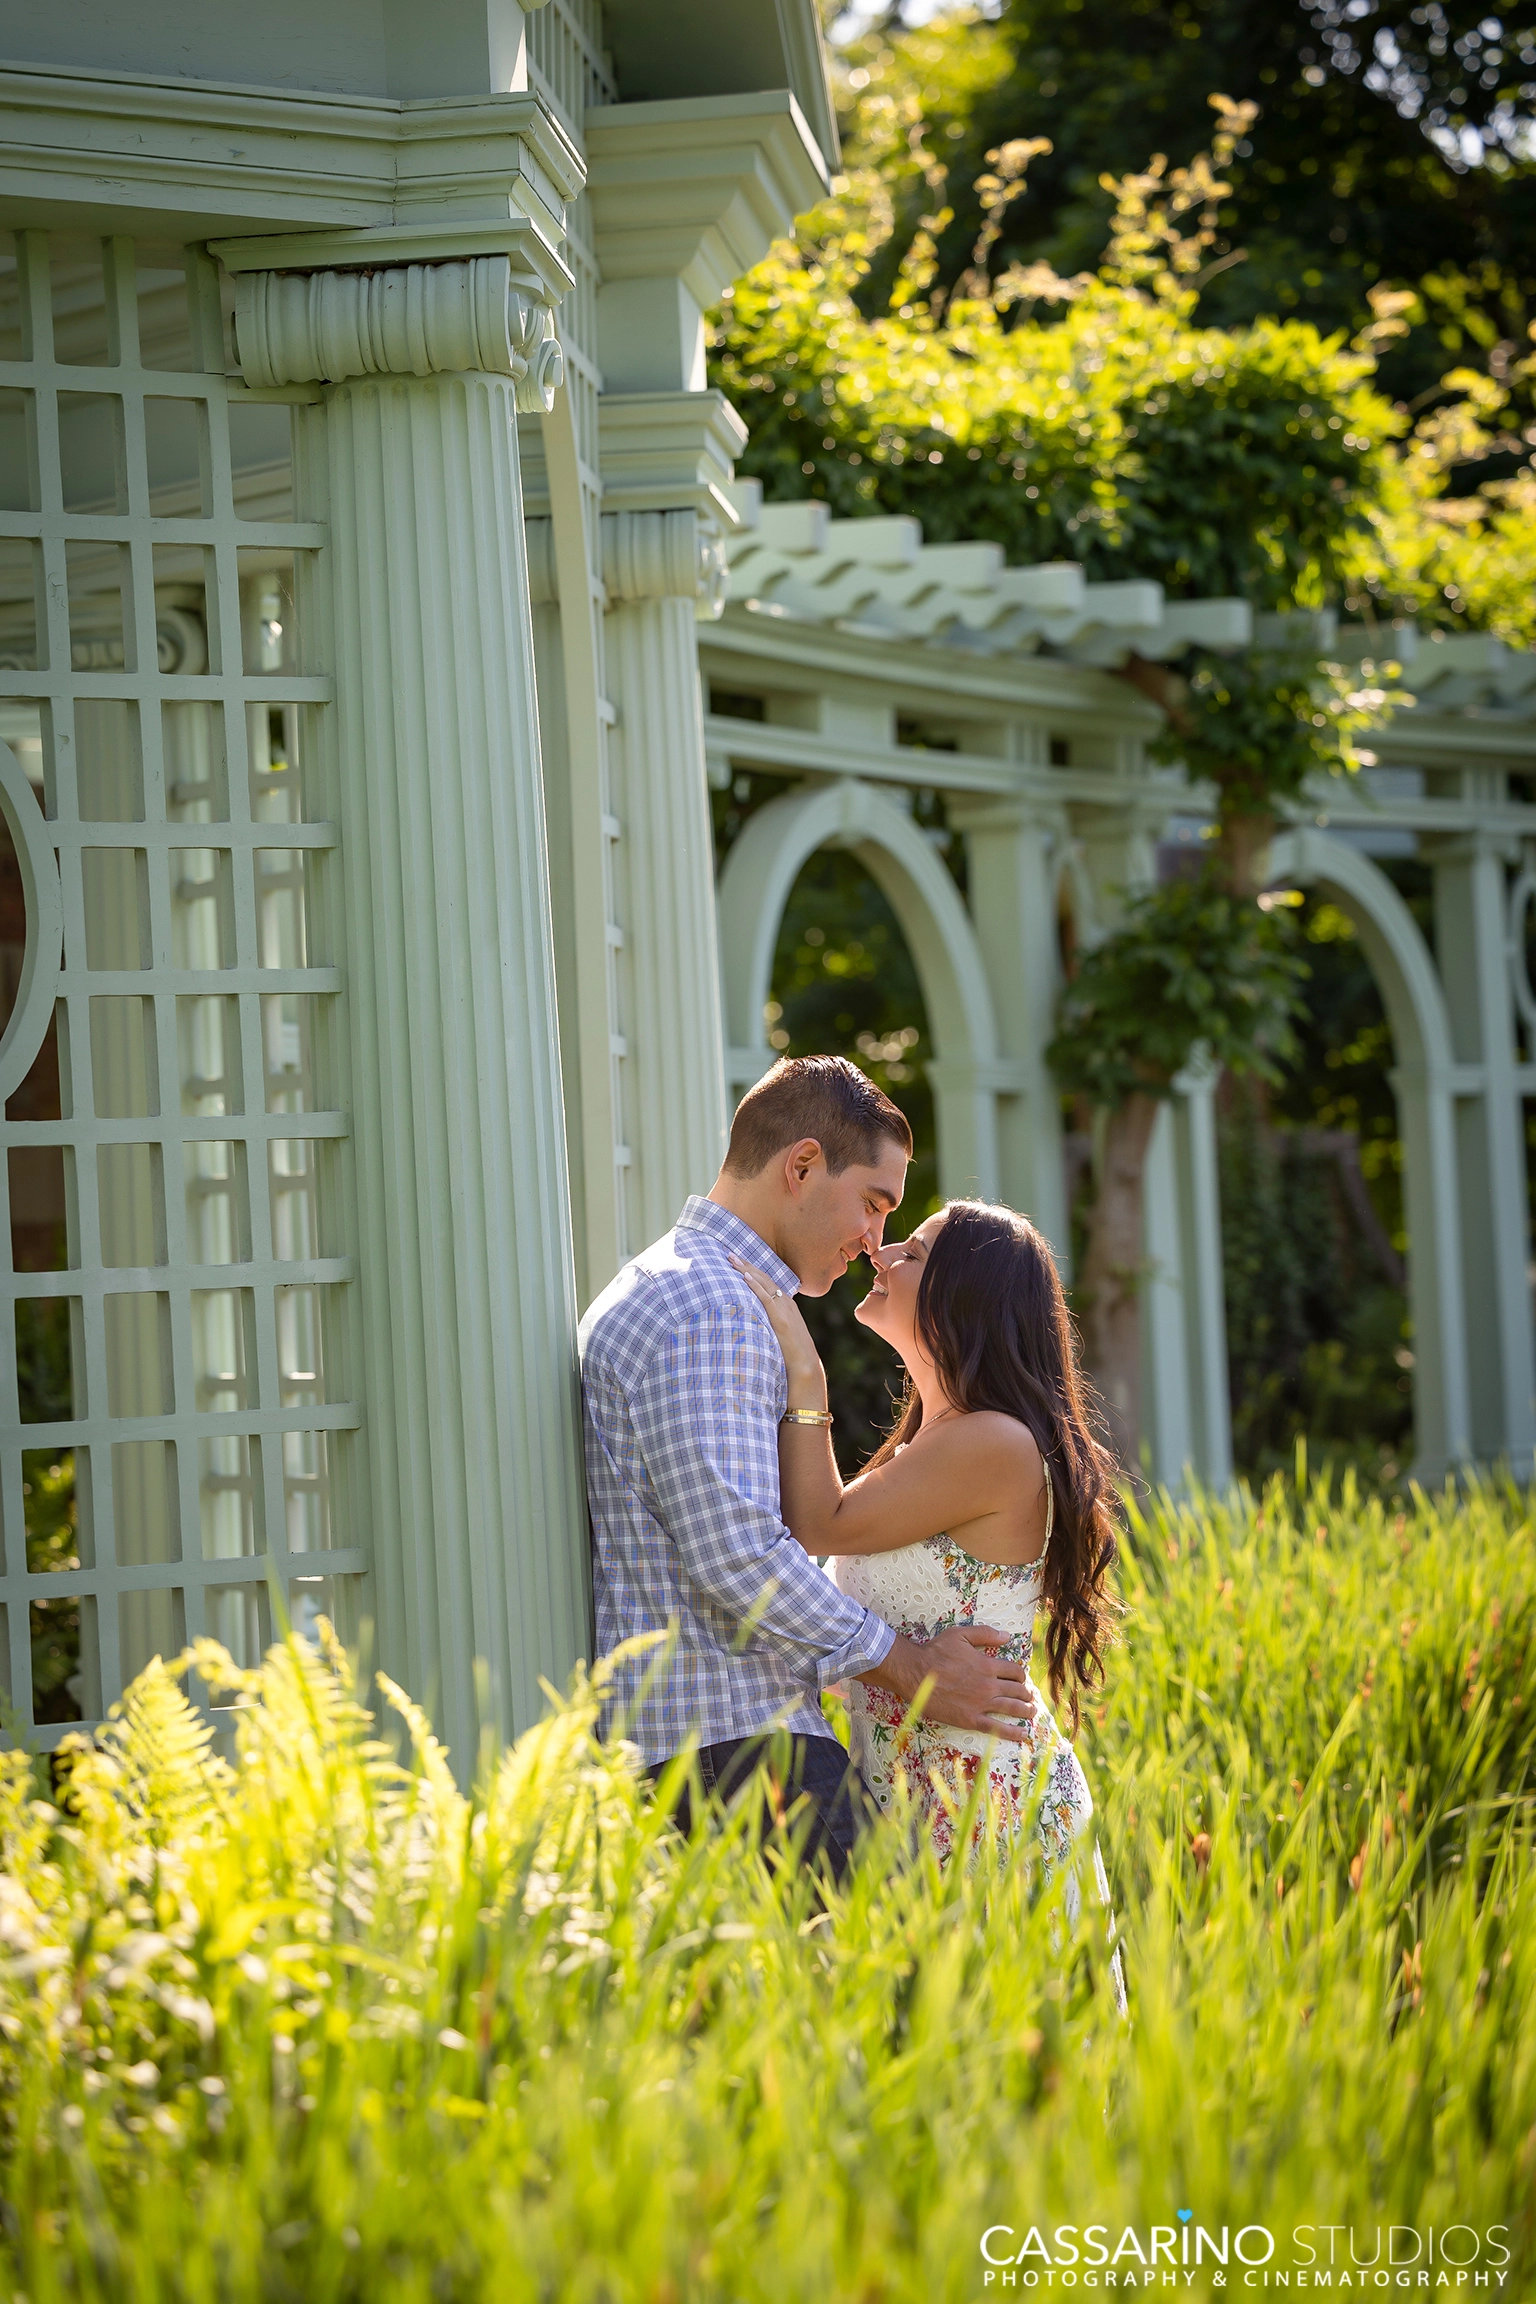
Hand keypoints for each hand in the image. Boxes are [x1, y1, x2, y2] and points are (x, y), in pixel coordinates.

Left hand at [727, 1252, 825, 1394]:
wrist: (805, 1368)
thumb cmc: (791, 1355)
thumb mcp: (781, 1334)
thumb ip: (770, 1324)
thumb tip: (752, 1323)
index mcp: (787, 1305)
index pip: (768, 1282)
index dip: (753, 1270)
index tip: (738, 1261)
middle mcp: (787, 1303)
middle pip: (764, 1278)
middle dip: (747, 1265)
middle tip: (730, 1254)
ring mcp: (785, 1310)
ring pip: (764, 1284)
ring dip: (748, 1270)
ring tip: (733, 1260)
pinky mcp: (781, 1320)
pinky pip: (766, 1298)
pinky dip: (755, 1286)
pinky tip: (745, 1277)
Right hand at [860, 1624, 1035, 1742]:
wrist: (915, 1674)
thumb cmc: (935, 1652)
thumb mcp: (960, 1634)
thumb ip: (985, 1634)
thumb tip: (1007, 1636)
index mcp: (988, 1665)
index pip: (1015, 1671)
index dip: (1022, 1675)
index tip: (1021, 1679)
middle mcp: (989, 1685)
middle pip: (1018, 1691)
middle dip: (1027, 1694)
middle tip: (1031, 1697)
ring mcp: (981, 1704)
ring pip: (1012, 1709)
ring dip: (1026, 1711)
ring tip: (1033, 1713)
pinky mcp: (971, 1719)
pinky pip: (996, 1728)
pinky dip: (1012, 1732)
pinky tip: (1022, 1734)